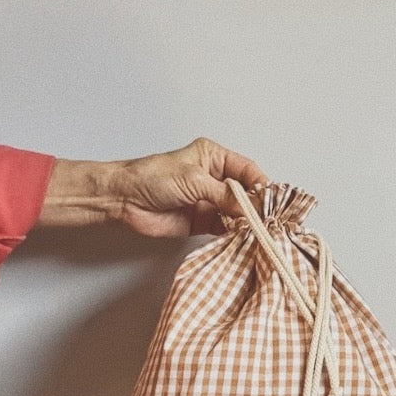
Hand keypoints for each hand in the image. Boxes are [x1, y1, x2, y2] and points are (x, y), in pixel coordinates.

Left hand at [38, 137, 267, 236]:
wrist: (123, 200)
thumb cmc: (151, 178)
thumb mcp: (193, 181)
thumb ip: (224, 195)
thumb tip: (250, 207)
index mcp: (214, 158)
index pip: (247, 170)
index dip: (261, 184)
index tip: (271, 200)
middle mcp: (215, 178)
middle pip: (246, 192)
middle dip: (257, 205)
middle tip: (268, 219)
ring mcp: (209, 200)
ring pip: (238, 211)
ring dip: (247, 221)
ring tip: (258, 230)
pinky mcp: (202, 220)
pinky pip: (226, 227)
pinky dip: (235, 232)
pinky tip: (243, 237)